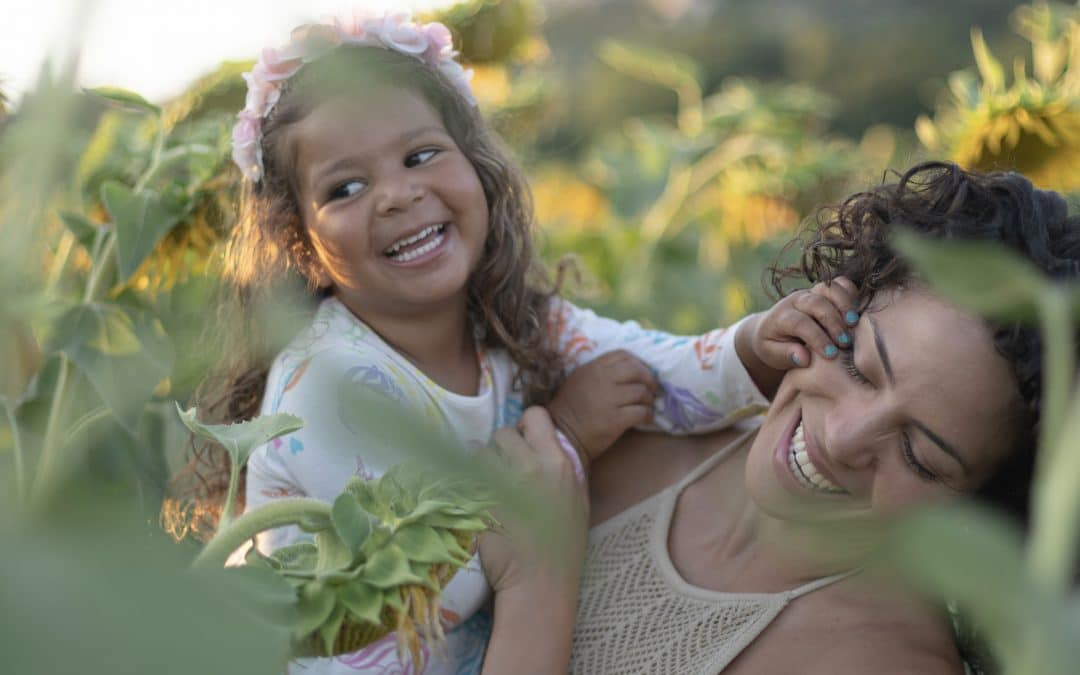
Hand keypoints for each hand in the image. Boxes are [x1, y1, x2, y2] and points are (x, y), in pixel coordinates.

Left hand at [480, 407, 588, 592]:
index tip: (522, 442)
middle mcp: (531, 466)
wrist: (541, 582)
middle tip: (502, 467)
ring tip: (483, 479)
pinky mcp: (479, 500)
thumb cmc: (563, 547)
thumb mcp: (577, 502)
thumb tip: (549, 450)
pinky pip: (463, 475)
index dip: (525, 427)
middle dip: (500, 446)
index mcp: (558, 463)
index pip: (536, 417)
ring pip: (480, 451)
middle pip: (503, 433)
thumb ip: (564, 471)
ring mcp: (503, 483)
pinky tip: (469, 492)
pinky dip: (463, 480)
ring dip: (479, 461)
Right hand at [546, 349, 658, 461]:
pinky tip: (646, 418)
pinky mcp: (615, 420)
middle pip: (636, 370)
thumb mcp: (579, 380)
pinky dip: (648, 414)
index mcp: (592, 368)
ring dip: (649, 399)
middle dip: (649, 379)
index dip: (638, 362)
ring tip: (648, 405)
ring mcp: (608, 400)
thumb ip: (600, 372)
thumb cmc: (569, 409)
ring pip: (641, 392)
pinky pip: (641, 412)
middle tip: (652, 389)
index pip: (622, 355)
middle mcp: (601, 380)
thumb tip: (629, 371)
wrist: (562, 436)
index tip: (643, 372)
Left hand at [735, 276, 859, 395]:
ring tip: (854, 325)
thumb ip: (786, 355)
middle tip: (845, 343)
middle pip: (816, 303)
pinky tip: (859, 312)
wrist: (771, 328)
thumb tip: (804, 359)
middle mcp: (796, 300)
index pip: (799, 323)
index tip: (830, 354)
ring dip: (845, 305)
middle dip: (833, 323)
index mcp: (781, 316)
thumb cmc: (773, 345)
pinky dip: (851, 293)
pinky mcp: (824, 290)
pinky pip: (840, 284)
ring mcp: (811, 292)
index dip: (817, 338)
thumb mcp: (772, 354)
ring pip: (829, 289)